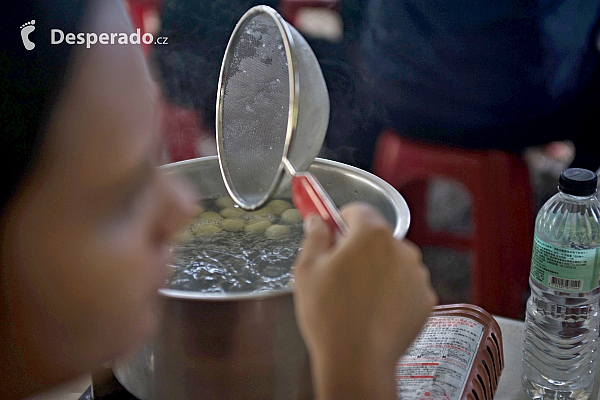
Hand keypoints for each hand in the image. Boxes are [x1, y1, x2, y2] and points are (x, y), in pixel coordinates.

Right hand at [293, 203, 436, 398]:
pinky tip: (374, 310)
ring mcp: (417, 275)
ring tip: (356, 297)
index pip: (359, 211)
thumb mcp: (307, 269)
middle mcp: (401, 249)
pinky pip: (406, 284)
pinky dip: (393, 291)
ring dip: (377, 270)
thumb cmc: (329, 315)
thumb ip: (315, 236)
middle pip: (377, 237)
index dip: (342, 220)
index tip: (333, 233)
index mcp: (372, 235)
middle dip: (359, 249)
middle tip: (339, 273)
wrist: (357, 362)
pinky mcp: (425, 299)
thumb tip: (317, 219)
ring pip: (392, 261)